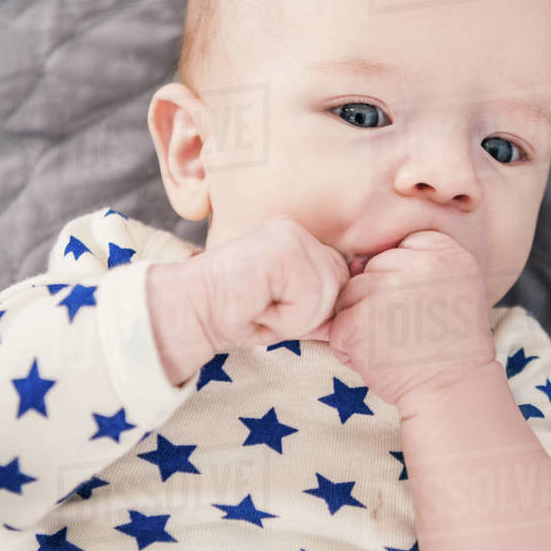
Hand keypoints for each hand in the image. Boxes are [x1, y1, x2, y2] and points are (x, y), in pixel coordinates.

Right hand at [185, 214, 349, 349]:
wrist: (192, 312)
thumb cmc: (238, 315)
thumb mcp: (293, 315)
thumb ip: (326, 309)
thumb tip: (359, 313)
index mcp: (302, 242)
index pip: (341, 280)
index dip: (316, 309)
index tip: (275, 309)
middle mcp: (299, 232)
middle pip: (341, 286)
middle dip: (309, 314)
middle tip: (267, 309)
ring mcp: (291, 235)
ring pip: (329, 295)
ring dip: (296, 318)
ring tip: (262, 308)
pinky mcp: (282, 247)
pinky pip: (311, 300)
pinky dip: (287, 318)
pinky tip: (259, 306)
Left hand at [327, 230, 496, 408]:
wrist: (452, 392)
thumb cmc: (451, 346)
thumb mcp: (454, 289)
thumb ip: (416, 264)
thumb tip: (358, 261)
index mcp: (447, 253)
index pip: (402, 246)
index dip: (405, 278)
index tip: (423, 306)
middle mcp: (418, 265)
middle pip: (374, 267)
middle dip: (380, 297)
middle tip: (409, 328)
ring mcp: (386, 290)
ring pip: (351, 292)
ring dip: (362, 320)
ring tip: (394, 343)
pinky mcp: (359, 321)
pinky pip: (338, 323)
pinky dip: (349, 345)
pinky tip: (379, 357)